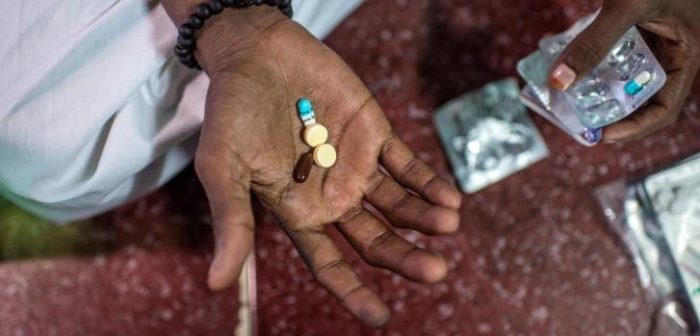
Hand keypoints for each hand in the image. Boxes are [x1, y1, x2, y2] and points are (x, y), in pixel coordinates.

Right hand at [190, 7, 461, 326]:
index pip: (330, 263)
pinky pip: (407, 165)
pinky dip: (428, 182)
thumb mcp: (222, 167)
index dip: (354, 292)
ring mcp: (356, 165)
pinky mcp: (374, 134)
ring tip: (448, 224)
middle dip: (405, 258)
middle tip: (435, 271)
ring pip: (398, 205)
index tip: (382, 318)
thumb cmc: (231, 111)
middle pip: (375, 240)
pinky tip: (449, 198)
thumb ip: (232, 221)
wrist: (256, 53)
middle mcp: (332, 196)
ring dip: (425, 219)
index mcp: (298, 212)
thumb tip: (216, 285)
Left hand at [548, 0, 699, 141]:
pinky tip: (562, 60)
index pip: (664, 109)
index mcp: (685, 56)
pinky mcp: (630, 29)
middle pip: (638, 97)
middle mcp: (668, 54)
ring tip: (563, 97)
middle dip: (606, 111)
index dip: (634, 129)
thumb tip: (558, 83)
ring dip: (593, 88)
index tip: (601, 136)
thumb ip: (595, 42)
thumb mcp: (630, 6)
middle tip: (573, 121)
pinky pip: (608, 53)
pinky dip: (587, 60)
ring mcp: (648, 41)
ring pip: (620, 76)